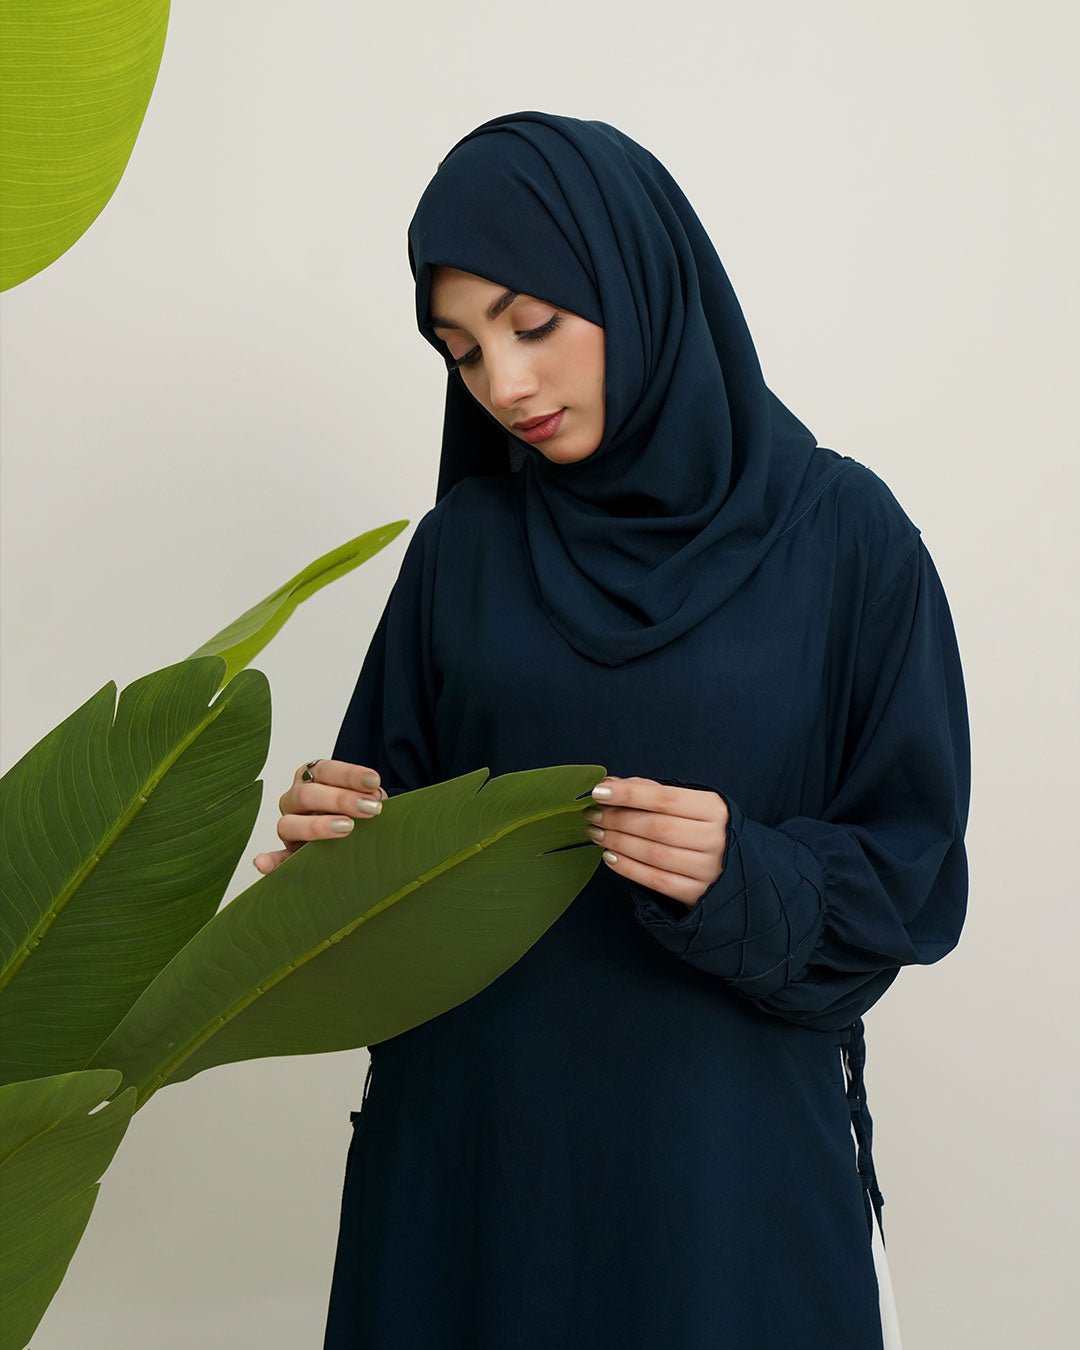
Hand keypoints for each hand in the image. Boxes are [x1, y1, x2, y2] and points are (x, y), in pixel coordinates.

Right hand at [252, 758, 388, 874]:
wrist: (357, 836)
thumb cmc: (361, 810)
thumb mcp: (366, 798)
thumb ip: (369, 796)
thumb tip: (375, 798)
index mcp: (313, 778)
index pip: (325, 770)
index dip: (349, 774)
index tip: (373, 781)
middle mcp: (296, 799)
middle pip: (306, 795)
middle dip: (340, 799)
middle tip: (370, 808)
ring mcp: (289, 826)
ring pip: (288, 823)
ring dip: (317, 826)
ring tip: (347, 828)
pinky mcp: (289, 853)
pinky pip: (276, 858)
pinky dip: (270, 861)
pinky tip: (263, 864)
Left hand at [582, 775, 730, 908]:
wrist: (734, 866)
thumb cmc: (701, 827)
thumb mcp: (688, 803)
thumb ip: (650, 791)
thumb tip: (610, 785)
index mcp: (713, 808)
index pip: (665, 798)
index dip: (629, 794)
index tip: (599, 792)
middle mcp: (713, 838)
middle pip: (656, 827)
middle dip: (617, 819)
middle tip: (592, 815)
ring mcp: (707, 868)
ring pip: (654, 854)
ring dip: (618, 842)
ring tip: (596, 833)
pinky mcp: (696, 892)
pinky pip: (656, 881)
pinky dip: (628, 868)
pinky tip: (610, 857)